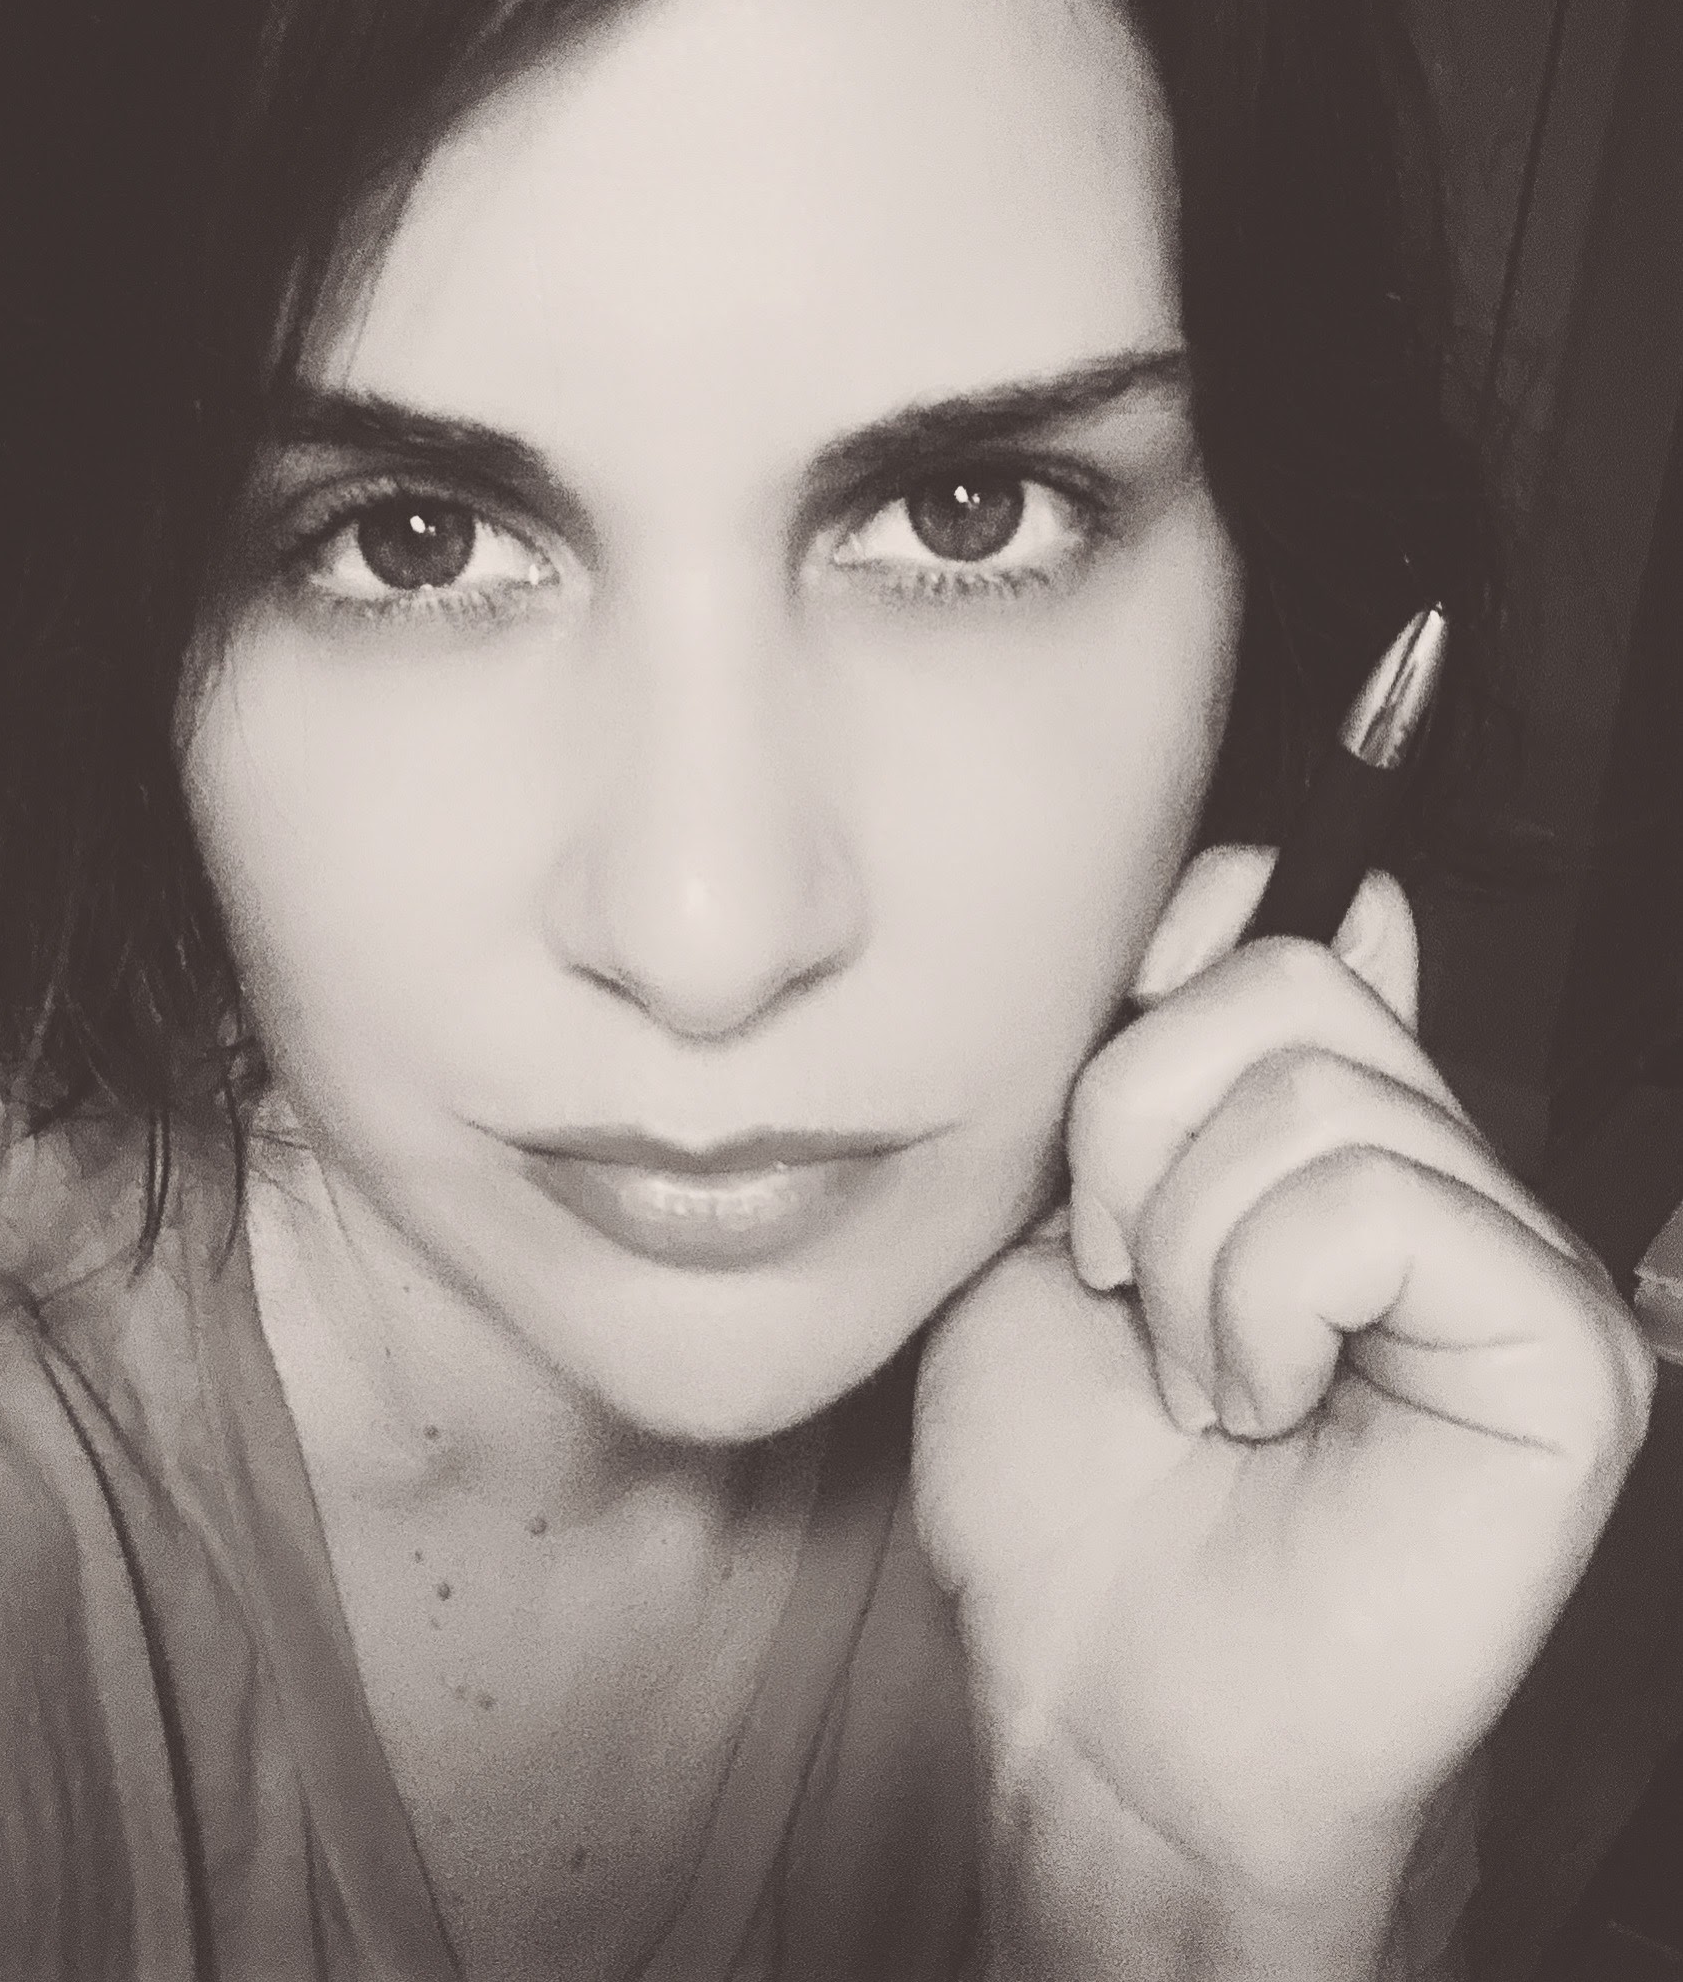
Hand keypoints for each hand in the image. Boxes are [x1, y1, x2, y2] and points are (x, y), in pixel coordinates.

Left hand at [911, 846, 1654, 1978]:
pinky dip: (1262, 1309)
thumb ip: (1142, 1061)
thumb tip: (1314, 894)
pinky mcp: (1563, 1353)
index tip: (1101, 1125)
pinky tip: (1264, 1410)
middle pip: (1287, 976)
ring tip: (1200, 1381)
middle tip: (1129, 1293)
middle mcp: (1443, 1170)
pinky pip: (1378, 1209)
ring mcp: (1517, 1257)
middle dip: (1133, 1134)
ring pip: (1319, 1096)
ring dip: (1191, 1257)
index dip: (1166, 972)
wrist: (1104, 1712)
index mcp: (1326, 1133)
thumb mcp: (1042, 1226)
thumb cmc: (1067, 1493)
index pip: (1291, 912)